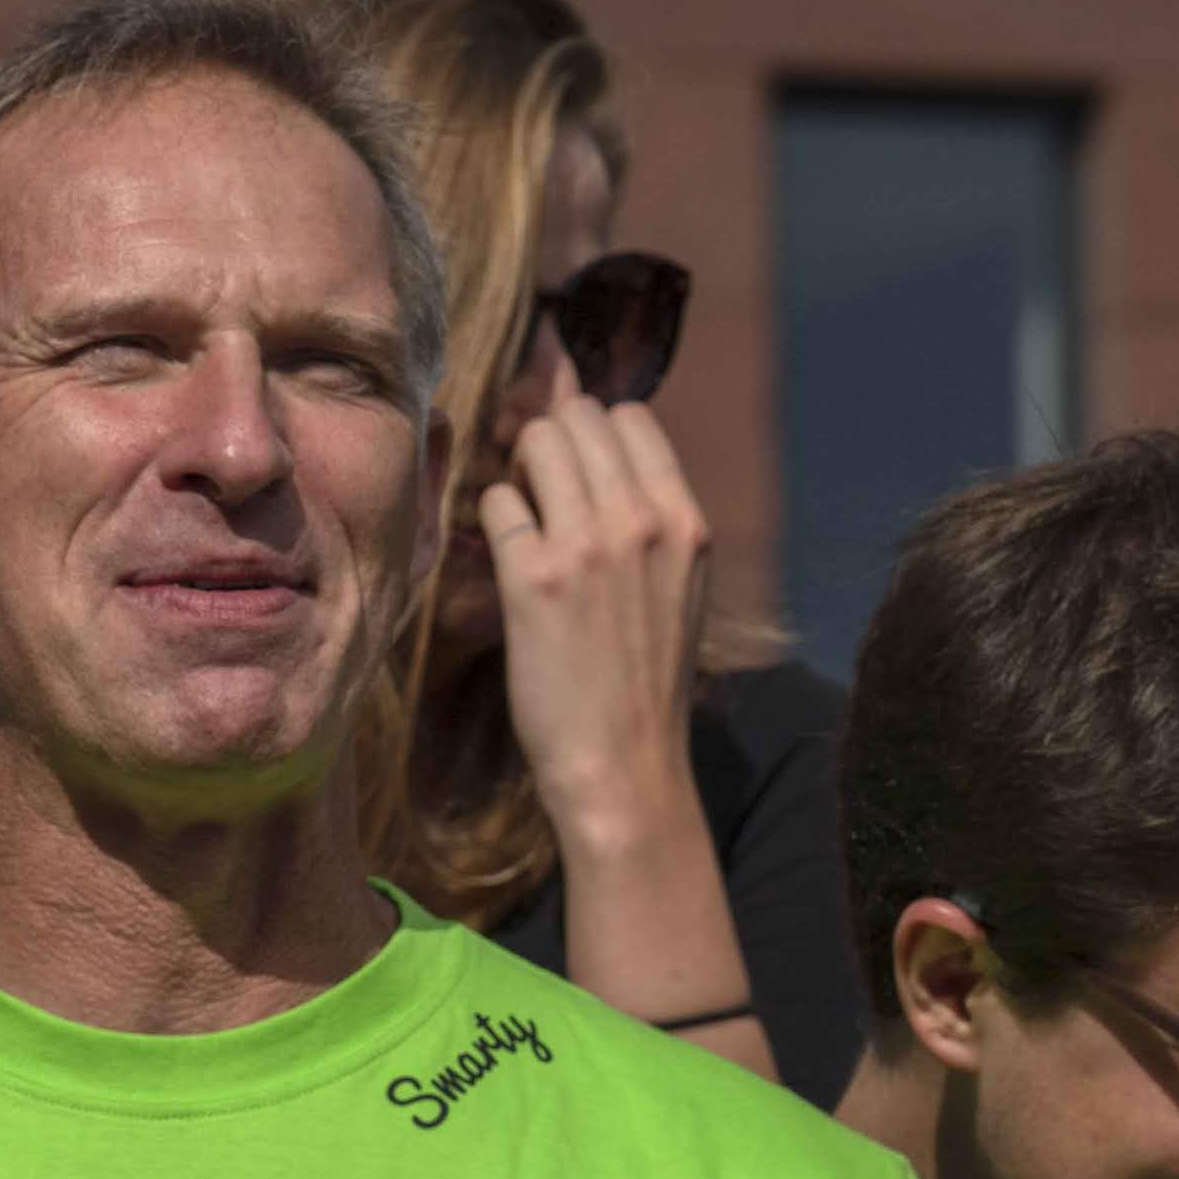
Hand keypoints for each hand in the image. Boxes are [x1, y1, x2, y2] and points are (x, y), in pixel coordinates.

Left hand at [482, 400, 712, 841]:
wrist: (625, 762)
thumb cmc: (645, 679)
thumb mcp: (680, 584)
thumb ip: (650, 521)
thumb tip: (602, 463)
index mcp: (684, 519)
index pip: (630, 417)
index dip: (591, 433)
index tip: (574, 470)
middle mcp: (640, 520)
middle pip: (578, 417)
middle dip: (549, 443)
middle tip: (539, 492)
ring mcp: (586, 545)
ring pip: (536, 442)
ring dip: (519, 470)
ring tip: (523, 519)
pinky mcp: (532, 579)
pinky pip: (497, 501)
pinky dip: (493, 518)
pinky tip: (505, 556)